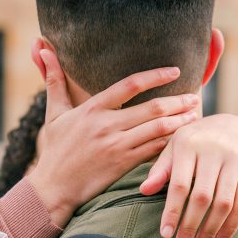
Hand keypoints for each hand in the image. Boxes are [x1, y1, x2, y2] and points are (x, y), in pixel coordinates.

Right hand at [28, 50, 198, 227]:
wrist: (53, 189)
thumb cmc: (55, 151)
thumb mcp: (53, 114)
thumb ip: (53, 81)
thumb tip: (42, 49)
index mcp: (92, 108)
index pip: (130, 84)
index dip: (156, 76)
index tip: (175, 71)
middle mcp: (107, 125)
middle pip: (152, 108)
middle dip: (178, 101)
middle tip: (195, 96)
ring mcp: (117, 146)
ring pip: (158, 130)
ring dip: (180, 122)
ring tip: (195, 116)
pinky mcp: (123, 165)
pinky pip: (154, 151)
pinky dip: (171, 144)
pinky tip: (184, 140)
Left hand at [140, 114, 237, 237]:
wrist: (233, 125)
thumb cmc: (195, 140)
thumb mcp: (174, 146)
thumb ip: (160, 169)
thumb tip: (143, 190)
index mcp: (189, 145)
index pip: (180, 184)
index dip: (172, 211)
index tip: (165, 234)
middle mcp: (214, 152)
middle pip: (203, 197)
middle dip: (190, 227)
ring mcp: (234, 162)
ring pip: (224, 204)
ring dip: (211, 231)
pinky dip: (232, 226)